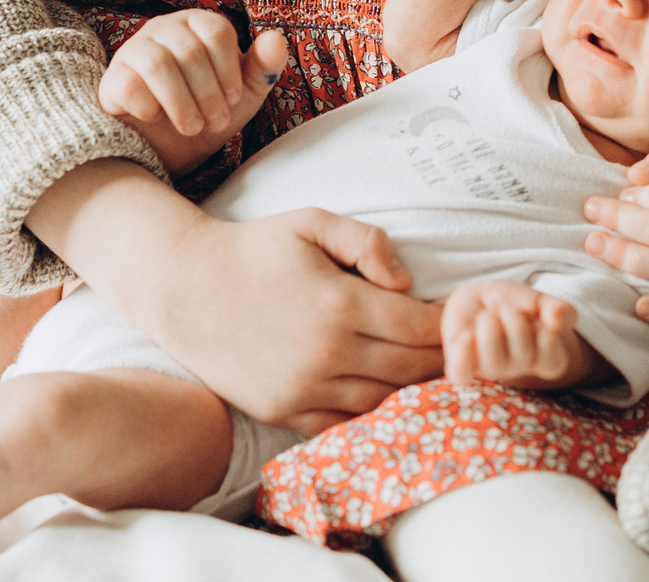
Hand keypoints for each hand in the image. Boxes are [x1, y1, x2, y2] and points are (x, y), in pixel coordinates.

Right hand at [98, 11, 287, 174]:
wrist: (166, 149)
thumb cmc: (205, 112)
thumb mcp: (241, 95)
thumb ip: (262, 68)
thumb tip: (277, 38)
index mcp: (196, 24)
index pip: (216, 30)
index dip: (229, 70)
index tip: (232, 100)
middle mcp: (163, 29)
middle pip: (189, 50)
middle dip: (208, 94)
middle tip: (216, 123)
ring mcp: (133, 50)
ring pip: (157, 64)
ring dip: (182, 104)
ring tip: (192, 127)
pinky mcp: (112, 79)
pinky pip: (128, 85)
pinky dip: (149, 108)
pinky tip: (157, 118)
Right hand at [143, 209, 446, 433]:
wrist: (183, 287)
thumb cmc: (254, 249)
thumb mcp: (311, 222)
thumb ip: (367, 242)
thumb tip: (407, 283)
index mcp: (339, 305)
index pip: (421, 328)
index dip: (451, 326)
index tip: (465, 318)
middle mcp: (326, 354)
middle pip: (411, 370)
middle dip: (442, 360)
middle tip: (458, 348)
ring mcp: (303, 389)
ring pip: (382, 402)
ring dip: (411, 390)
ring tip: (427, 371)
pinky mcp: (283, 412)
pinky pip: (343, 424)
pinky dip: (368, 414)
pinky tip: (381, 394)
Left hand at [442, 280, 599, 389]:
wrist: (476, 298)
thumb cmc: (510, 303)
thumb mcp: (536, 298)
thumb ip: (556, 308)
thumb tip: (557, 319)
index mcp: (542, 358)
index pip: (553, 362)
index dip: (546, 335)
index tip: (536, 316)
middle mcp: (517, 369)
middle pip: (523, 356)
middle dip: (515, 321)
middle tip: (506, 309)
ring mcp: (489, 369)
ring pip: (493, 363)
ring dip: (490, 328)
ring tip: (486, 316)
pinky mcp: (462, 366)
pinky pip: (461, 374)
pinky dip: (463, 356)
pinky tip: (467, 336)